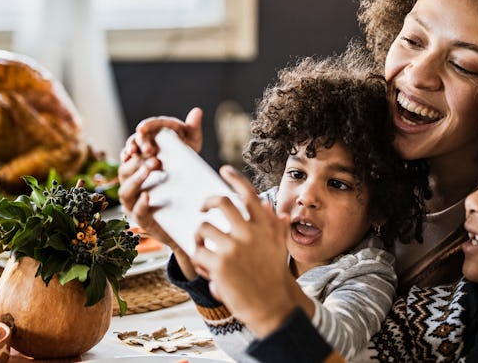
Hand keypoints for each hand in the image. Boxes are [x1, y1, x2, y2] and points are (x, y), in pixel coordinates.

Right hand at [117, 107, 203, 254]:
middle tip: (154, 152)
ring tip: (152, 167)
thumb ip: (192, 131)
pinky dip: (140, 204)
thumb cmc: (186, 174)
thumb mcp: (191, 151)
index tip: (142, 131)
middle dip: (137, 157)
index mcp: (141, 159)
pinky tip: (149, 196)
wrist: (193, 210)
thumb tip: (197, 111)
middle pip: (126, 165)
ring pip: (125, 188)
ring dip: (137, 176)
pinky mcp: (142, 217)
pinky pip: (136, 212)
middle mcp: (133, 177)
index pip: (133, 144)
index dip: (136, 138)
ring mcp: (135, 198)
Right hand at [123, 107, 203, 158]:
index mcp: (162, 127)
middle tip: (148, 150)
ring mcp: (141, 147)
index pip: (152, 124)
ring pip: (132, 145)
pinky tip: (126, 159)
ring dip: (131, 148)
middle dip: (142, 141)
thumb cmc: (187, 152)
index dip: (147, 125)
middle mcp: (149, 135)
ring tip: (132, 154)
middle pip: (141, 135)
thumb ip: (193, 127)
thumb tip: (198, 110)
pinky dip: (126, 157)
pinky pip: (128, 159)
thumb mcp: (193, 141)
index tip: (141, 128)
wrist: (183, 170)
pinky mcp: (136, 160)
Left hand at [192, 166, 307, 336]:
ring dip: (199, 235)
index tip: (225, 170)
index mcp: (265, 226)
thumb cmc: (274, 276)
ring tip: (202, 245)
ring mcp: (233, 247)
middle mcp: (250, 232)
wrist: (272, 306)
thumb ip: (276, 226)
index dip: (235, 178)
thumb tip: (272, 207)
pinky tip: (204, 266)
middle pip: (221, 202)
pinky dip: (198, 258)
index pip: (248, 194)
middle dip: (207, 202)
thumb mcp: (279, 247)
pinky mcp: (219, 265)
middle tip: (202, 208)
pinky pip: (198, 252)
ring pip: (204, 227)